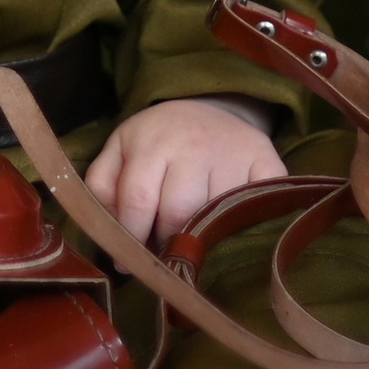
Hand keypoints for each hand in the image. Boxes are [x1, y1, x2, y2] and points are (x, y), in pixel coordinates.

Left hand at [84, 94, 282, 244]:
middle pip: (178, 212)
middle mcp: (192, 145)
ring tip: (194, 242)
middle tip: (164, 254)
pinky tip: (237, 228)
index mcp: (150, 143)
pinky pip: (262, 204)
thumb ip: (103, 184)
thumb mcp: (120, 150)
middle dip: (166, 243)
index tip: (127, 262)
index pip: (138, 200)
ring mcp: (231, 153)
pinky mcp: (266, 161)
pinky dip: (253, 222)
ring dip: (204, 239)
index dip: (131, 236)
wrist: (209, 106)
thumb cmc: (158, 138)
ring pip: (217, 216)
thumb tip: (106, 229)